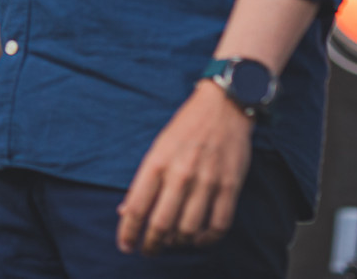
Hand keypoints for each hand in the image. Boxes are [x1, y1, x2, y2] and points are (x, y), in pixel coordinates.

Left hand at [116, 80, 252, 254]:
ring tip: (172, 243)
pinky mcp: (230, 185)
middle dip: (151, 245)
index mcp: (157, 162)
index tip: (126, 246)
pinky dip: (206, 239)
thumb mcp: (157, 147)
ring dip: (177, 244)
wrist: (223, 106)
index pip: (137, 207)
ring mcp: (207, 181)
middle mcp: (180, 173)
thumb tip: (125, 211)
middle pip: (161, 224)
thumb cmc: (185, 127)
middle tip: (149, 251)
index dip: (128, 232)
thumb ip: (143, 181)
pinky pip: (218, 224)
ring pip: (188, 229)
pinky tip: (198, 239)